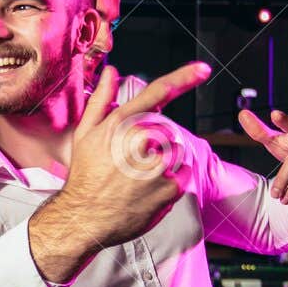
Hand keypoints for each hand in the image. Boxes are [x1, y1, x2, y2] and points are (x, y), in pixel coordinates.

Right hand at [57, 61, 212, 246]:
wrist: (84, 217)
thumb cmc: (85, 176)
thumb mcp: (85, 133)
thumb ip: (101, 100)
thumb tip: (112, 72)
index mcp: (122, 123)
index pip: (158, 93)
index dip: (184, 77)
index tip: (203, 69)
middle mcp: (142, 140)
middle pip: (166, 129)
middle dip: (156, 141)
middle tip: (133, 162)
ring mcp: (158, 164)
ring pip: (176, 151)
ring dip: (165, 160)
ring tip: (139, 177)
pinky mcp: (169, 187)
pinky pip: (183, 173)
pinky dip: (173, 179)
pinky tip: (151, 188)